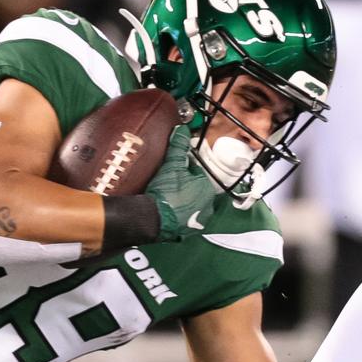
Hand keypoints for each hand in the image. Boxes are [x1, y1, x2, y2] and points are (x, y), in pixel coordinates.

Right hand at [145, 125, 216, 240]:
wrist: (154, 219)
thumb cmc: (166, 193)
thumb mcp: (172, 166)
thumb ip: (178, 147)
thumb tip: (182, 129)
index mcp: (207, 188)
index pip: (196, 173)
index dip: (183, 170)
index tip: (172, 170)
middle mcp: (207, 206)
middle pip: (194, 190)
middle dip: (184, 186)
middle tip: (168, 184)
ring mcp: (197, 221)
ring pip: (190, 206)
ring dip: (181, 202)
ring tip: (165, 198)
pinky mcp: (186, 232)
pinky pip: (183, 220)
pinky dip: (177, 216)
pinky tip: (165, 212)